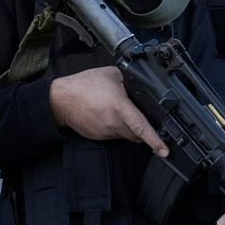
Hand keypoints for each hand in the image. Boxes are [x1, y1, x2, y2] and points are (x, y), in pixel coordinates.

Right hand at [50, 66, 169, 156]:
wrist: (60, 100)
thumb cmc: (83, 85)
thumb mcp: (112, 74)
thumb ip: (129, 80)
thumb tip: (141, 86)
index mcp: (120, 108)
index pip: (141, 127)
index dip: (155, 140)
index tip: (165, 150)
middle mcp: (114, 123)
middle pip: (138, 134)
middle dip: (144, 129)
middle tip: (144, 117)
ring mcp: (106, 132)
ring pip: (127, 135)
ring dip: (130, 128)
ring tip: (122, 112)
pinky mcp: (99, 136)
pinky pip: (114, 135)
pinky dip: (117, 128)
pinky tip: (110, 115)